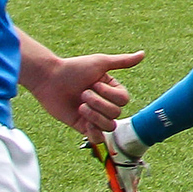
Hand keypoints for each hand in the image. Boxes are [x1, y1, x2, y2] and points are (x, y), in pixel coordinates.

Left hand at [24, 50, 143, 140]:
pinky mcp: (82, 127)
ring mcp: (94, 116)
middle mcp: (105, 103)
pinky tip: (85, 122)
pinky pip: (97, 138)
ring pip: (109, 126)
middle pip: (116, 113)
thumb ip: (122, 62)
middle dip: (98, 103)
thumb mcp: (100, 63)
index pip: (124, 100)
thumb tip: (143, 53)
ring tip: (80, 106)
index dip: (109, 94)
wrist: (49, 79)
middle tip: (82, 93)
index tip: (94, 83)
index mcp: (111, 90)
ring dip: (94, 116)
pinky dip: (94, 132)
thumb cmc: (74, 68)